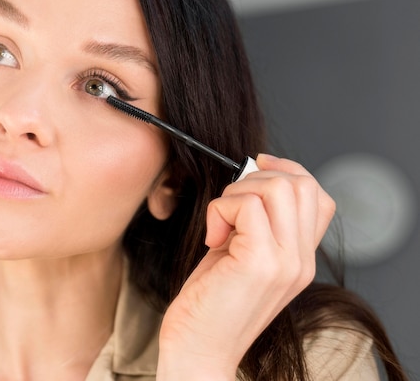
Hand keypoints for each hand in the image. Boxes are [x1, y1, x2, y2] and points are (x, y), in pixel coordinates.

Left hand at [156, 154, 335, 379]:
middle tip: (229, 207)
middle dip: (256, 179)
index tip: (256, 166)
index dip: (288, 170)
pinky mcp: (260, 263)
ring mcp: (285, 263)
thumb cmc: (211, 302)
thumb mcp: (242, 255)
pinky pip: (246, 205)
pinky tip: (213, 238)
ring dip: (236, 193)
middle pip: (301, 184)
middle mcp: (301, 261)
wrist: (198, 349)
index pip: (318, 195)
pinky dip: (221, 210)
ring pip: (277, 188)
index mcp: (301, 258)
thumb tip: (251, 176)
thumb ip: (257, 222)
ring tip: (221, 224)